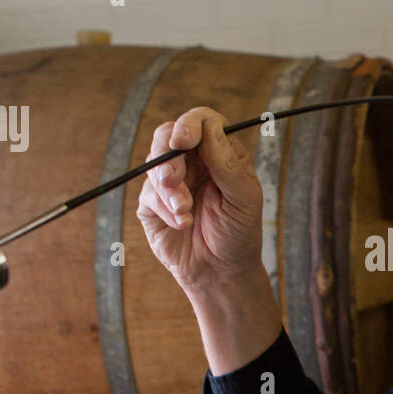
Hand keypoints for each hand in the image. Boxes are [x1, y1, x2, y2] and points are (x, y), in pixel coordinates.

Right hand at [136, 107, 263, 296]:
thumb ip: (227, 163)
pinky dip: (165, 208)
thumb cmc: (239, 233)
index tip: (183, 140)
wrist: (220, 271)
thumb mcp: (244, 198)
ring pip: (154, 162)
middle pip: (168, 135)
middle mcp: (193, 162)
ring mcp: (171, 180)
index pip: (201, 122)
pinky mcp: (153, 202)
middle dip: (168, 156)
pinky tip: (183, 223)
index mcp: (219, 153)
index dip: (189, 124)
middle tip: (173, 181)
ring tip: (184, 210)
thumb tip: (209, 128)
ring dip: (168, 187)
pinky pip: (149, 193)